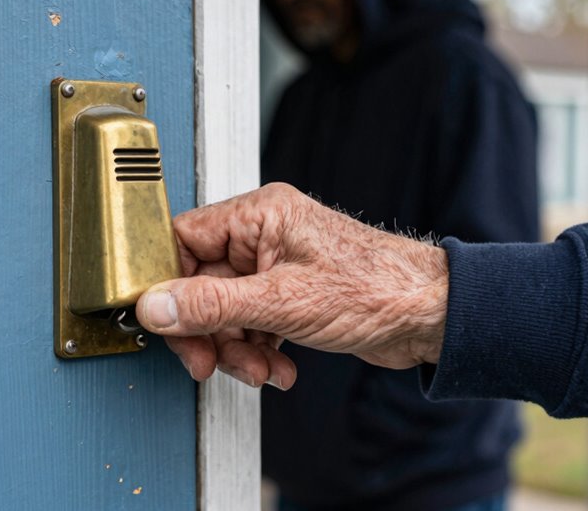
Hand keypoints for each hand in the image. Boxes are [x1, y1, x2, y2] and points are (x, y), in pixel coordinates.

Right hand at [134, 183, 449, 389]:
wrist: (432, 315)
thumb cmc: (376, 289)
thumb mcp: (282, 303)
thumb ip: (211, 306)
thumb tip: (155, 306)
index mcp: (259, 216)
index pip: (182, 240)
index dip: (168, 284)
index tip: (167, 322)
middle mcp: (264, 236)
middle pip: (201, 285)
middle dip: (209, 332)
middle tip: (210, 362)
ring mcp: (277, 268)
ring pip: (225, 312)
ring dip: (236, 350)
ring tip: (260, 370)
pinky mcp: (290, 296)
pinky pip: (251, 325)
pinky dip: (258, 353)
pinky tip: (280, 369)